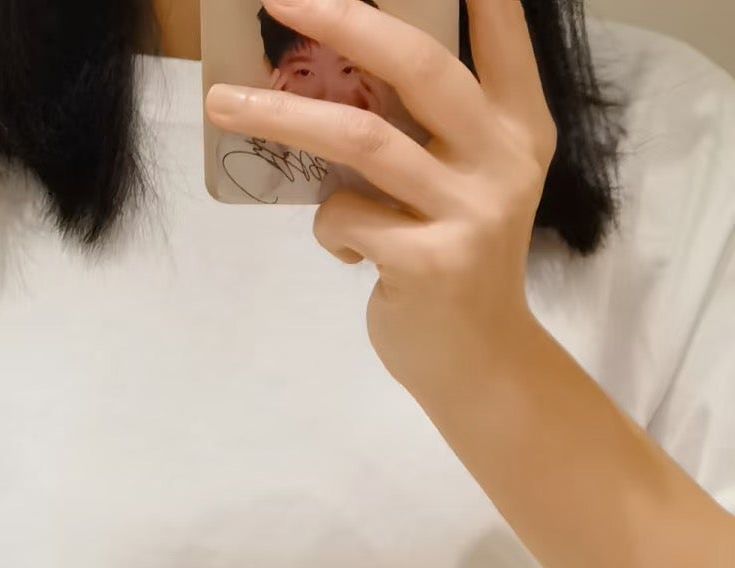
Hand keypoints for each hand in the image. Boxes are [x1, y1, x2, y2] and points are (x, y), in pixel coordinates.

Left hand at [206, 0, 557, 396]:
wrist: (478, 363)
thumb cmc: (455, 264)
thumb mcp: (464, 185)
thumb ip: (430, 132)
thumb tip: (336, 77)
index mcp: (518, 128)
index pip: (501, 37)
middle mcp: (503, 159)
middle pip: (416, 65)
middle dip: (344, 20)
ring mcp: (470, 210)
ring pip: (359, 138)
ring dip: (281, 116)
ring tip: (221, 103)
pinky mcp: (429, 261)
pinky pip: (343, 216)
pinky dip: (328, 227)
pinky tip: (351, 251)